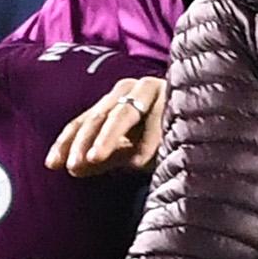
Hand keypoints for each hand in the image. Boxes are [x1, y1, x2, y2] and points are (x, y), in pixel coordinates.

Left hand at [45, 77, 165, 176]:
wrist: (205, 124)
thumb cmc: (161, 138)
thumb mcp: (126, 151)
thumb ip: (102, 157)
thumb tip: (73, 169)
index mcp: (112, 103)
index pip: (82, 122)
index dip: (66, 142)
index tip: (51, 165)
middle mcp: (128, 91)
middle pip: (97, 117)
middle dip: (83, 143)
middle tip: (73, 165)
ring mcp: (151, 90)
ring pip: (122, 115)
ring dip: (109, 139)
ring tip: (96, 159)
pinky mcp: (174, 95)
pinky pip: (157, 121)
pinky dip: (148, 143)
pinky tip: (139, 164)